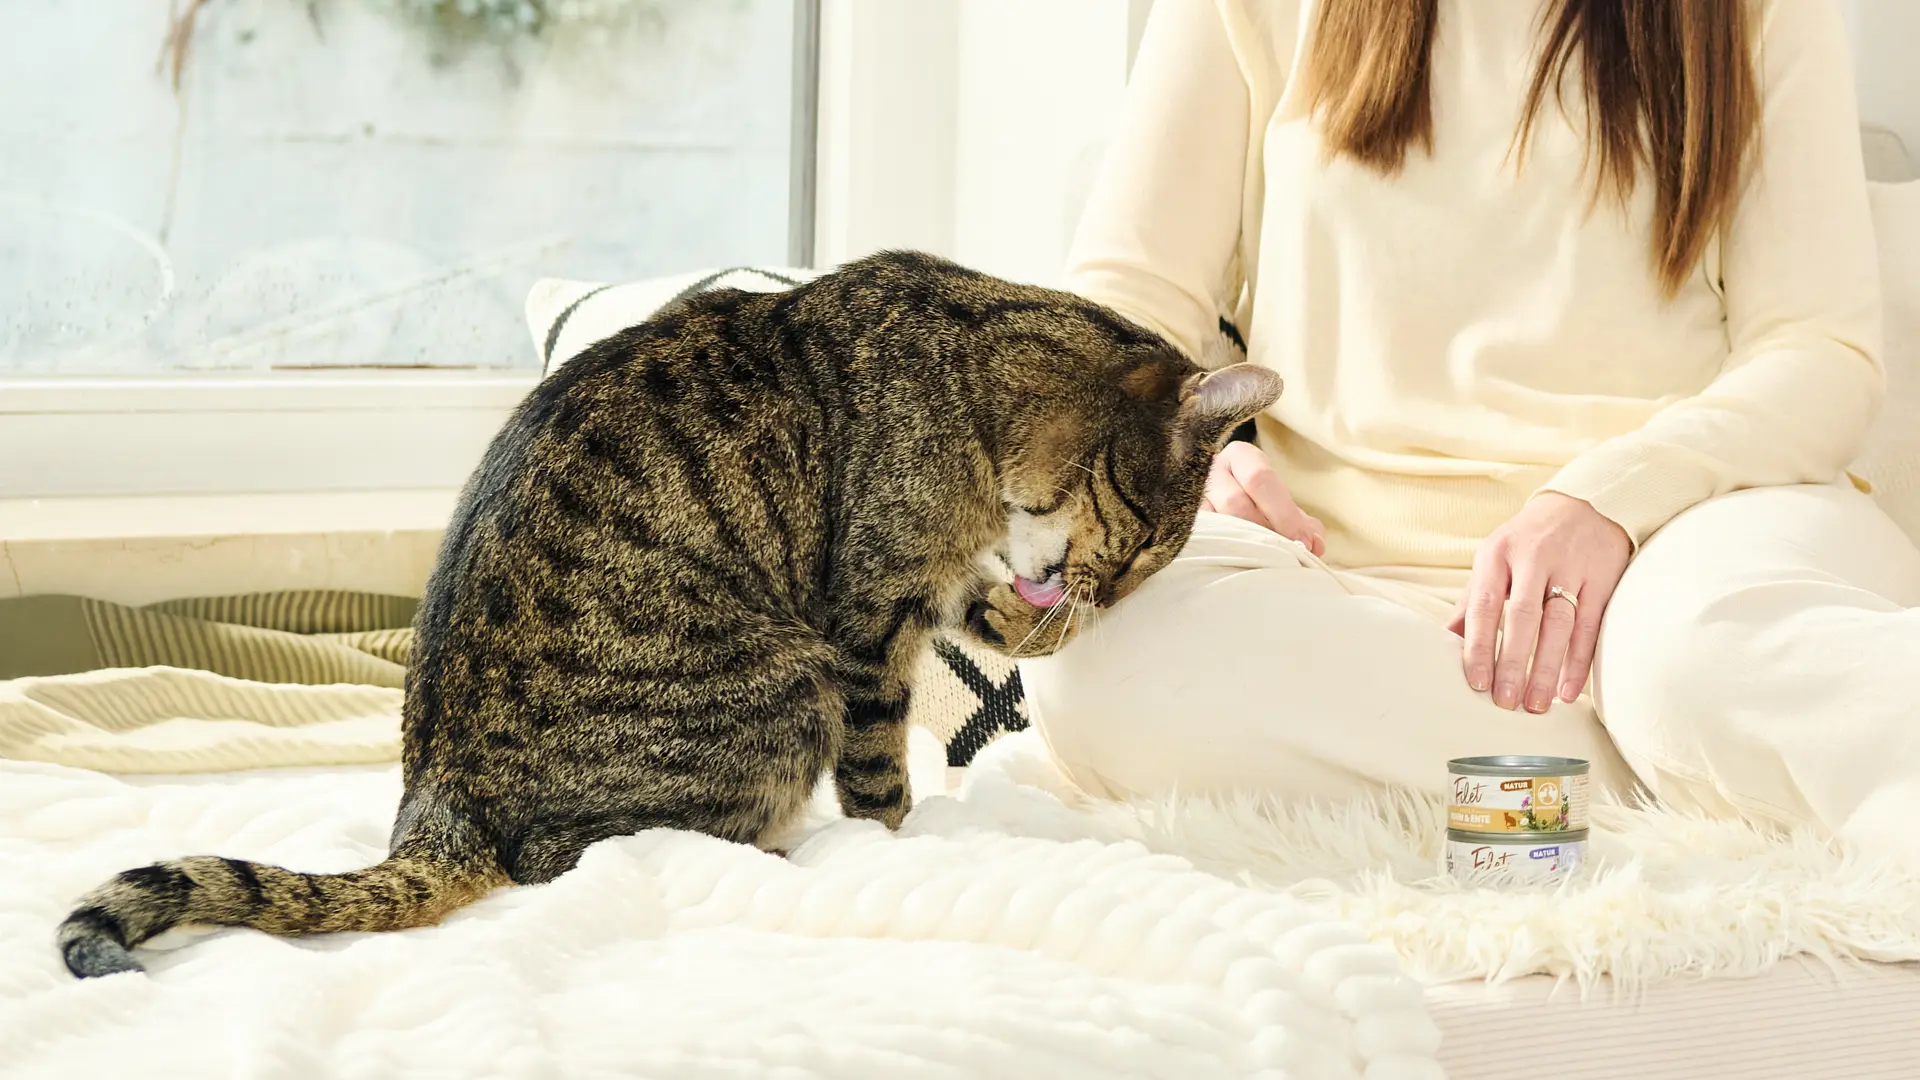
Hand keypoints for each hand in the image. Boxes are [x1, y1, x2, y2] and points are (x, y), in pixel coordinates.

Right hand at [1199, 441, 1325, 554]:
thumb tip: (1315, 546)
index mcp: (1241, 457)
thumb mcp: (1282, 503)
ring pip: (1215, 522)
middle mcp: (1211, 470)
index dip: (1284, 514)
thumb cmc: (1258, 501)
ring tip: (1264, 561)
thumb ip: (1302, 523)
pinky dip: (1221, 552)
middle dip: (1265, 532)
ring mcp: (1190, 495)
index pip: (1261, 479)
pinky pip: (1199, 538)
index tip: (1303, 543)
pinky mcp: (1181, 519)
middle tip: (1286, 555)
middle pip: (1236, 502)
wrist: (1221, 495)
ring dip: (1242, 544)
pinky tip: (1238, 564)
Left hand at [1447, 492, 1629, 712]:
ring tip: (1537, 704)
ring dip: (1547, 669)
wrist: (1582, 504)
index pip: (1484, 606)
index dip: (1479, 646)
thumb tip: (1442, 643)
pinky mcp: (1603, 578)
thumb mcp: (1493, 561)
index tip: (1477, 683)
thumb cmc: (1526, 543)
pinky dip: (1580, 661)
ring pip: (1559, 624)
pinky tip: (1570, 690)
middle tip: (1505, 703)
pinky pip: (1591, 625)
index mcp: (1497, 556)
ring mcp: (1571, 567)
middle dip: (1513, 663)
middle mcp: (1534, 559)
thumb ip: (1471, 602)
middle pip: (1523, 617)